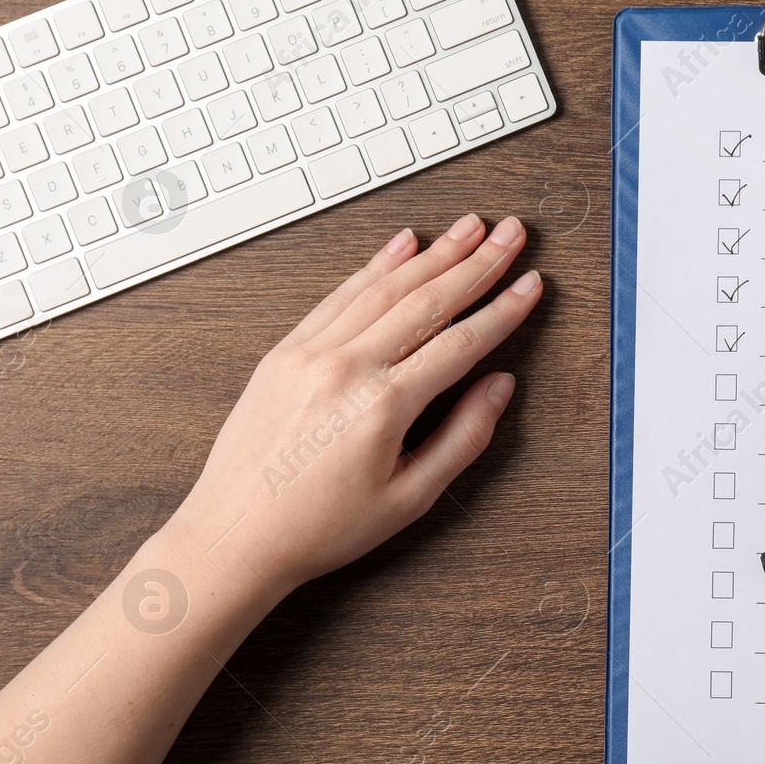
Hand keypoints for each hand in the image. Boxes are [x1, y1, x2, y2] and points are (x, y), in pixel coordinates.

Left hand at [163, 213, 541, 596]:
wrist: (234, 535)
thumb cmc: (319, 527)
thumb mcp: (409, 498)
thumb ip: (463, 438)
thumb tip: (499, 388)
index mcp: (382, 406)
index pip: (462, 342)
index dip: (503, 310)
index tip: (529, 285)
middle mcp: (346, 367)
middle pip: (428, 300)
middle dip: (477, 263)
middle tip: (511, 234)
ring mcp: (310, 353)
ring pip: (384, 288)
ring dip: (434, 253)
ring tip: (469, 228)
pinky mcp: (284, 352)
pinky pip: (339, 296)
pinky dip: (374, 266)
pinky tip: (402, 245)